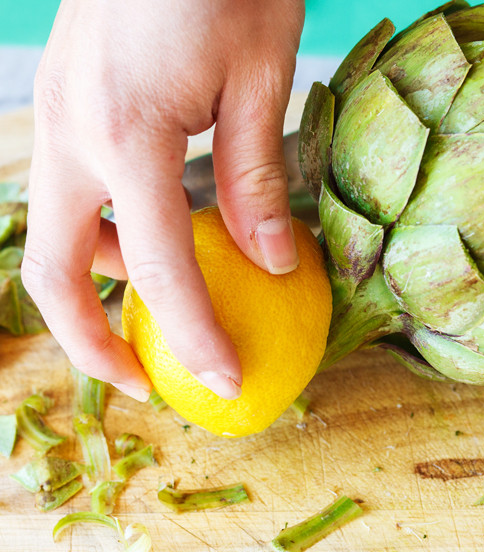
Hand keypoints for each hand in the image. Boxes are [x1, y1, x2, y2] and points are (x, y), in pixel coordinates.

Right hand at [22, 0, 303, 400]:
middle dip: (91, 342)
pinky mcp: (67, 110)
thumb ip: (254, 179)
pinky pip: (71, 200)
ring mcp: (57, 119)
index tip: (223, 381)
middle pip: (51, 273)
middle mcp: (71, 134)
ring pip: (51, 237)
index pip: (156, 268)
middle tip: (146, 379)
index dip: (192, 337)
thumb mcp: (259, 76)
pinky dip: (101, 239)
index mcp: (125, 131)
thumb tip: (271, 263)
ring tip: (154, 313)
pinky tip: (146, 241)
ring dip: (96, 290)